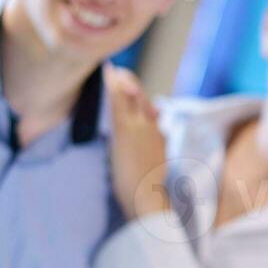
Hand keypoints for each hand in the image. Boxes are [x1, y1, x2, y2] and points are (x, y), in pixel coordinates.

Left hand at [104, 67, 168, 220]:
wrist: (149, 198)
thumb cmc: (149, 190)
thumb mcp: (153, 166)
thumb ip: (152, 149)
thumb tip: (146, 141)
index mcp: (158, 138)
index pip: (149, 112)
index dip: (139, 99)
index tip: (130, 89)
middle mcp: (151, 128)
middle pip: (140, 100)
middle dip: (129, 84)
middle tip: (117, 72)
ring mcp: (139, 128)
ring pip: (130, 97)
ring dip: (120, 81)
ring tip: (110, 69)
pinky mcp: (125, 131)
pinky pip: (119, 103)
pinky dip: (114, 87)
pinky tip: (109, 75)